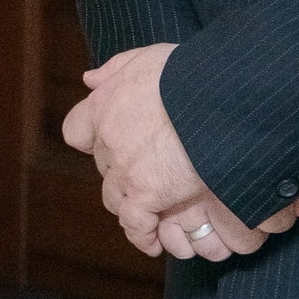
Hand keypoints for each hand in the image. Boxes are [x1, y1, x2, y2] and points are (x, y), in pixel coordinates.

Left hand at [63, 45, 298, 259]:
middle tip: (150, 177)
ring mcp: (126, 168)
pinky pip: (136, 223)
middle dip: (122, 173)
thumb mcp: (149, 57)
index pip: (77, 130)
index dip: (92, 141)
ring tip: (153, 211)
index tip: (108, 144)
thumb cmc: (192, 72)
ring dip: (131, 204)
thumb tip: (89, 80)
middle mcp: (108, 138)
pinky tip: (154, 241)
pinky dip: (143, 235)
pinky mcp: (148, 193)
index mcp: (104, 103)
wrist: (221, 94)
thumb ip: (117, 69)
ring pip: (115, 198)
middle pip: (104, 167)